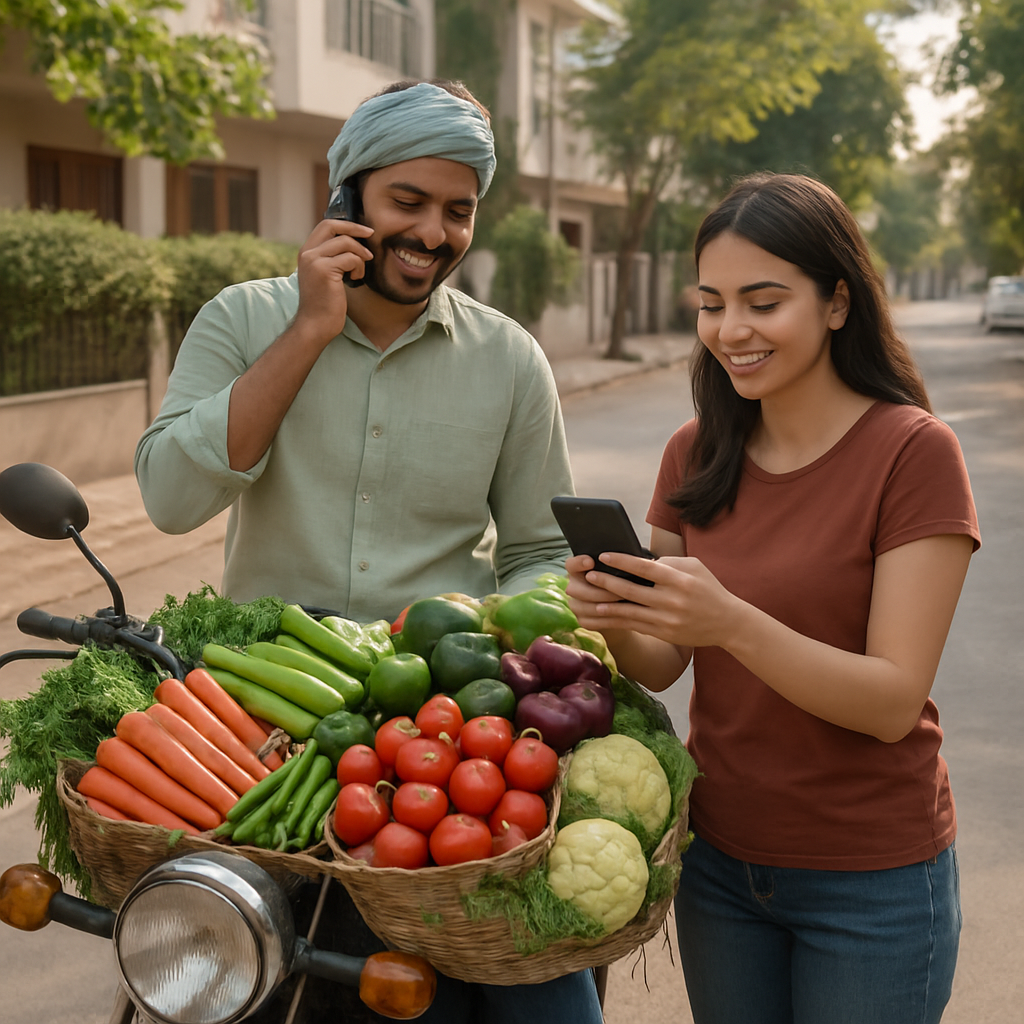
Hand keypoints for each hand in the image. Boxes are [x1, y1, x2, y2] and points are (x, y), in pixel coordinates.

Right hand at [293, 218, 374, 343]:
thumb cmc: (325, 304)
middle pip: (333, 226)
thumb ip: (332, 258)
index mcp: (306, 253)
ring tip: (359, 272)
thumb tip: (353, 243)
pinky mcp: (324, 270)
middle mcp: (307, 253)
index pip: (326, 226)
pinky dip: (359, 267)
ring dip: (360, 256)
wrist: (316, 325)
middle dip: (356, 229)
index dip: (347, 225)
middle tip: (371, 236)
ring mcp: (314, 260)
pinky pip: (351, 258)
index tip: (364, 231)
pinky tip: (356, 278)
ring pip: (346, 243)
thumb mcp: (325, 275)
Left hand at [569, 551, 740, 649]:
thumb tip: (640, 561)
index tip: (604, 556)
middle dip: (606, 582)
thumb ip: (669, 562)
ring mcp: (667, 619)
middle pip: (631, 590)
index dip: (622, 561)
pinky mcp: (663, 633)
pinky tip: (601, 615)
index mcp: (679, 580)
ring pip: (629, 611)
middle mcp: (671, 600)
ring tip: (588, 597)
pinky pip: (634, 626)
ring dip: (605, 605)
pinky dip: (616, 620)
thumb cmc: (708, 588)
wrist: (727, 622)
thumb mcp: (695, 567)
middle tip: (588, 575)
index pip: (645, 568)